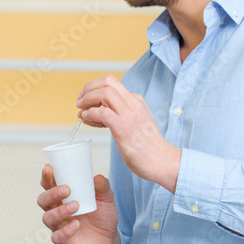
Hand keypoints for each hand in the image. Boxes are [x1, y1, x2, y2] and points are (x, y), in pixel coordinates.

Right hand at [38, 164, 120, 243]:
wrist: (110, 239)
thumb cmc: (103, 215)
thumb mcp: (106, 199)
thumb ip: (103, 187)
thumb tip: (98, 177)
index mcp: (62, 197)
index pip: (48, 185)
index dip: (46, 177)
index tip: (49, 168)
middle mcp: (56, 210)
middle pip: (43, 200)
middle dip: (51, 193)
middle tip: (67, 189)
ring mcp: (59, 226)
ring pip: (48, 218)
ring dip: (59, 211)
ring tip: (76, 206)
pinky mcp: (64, 242)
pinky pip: (57, 237)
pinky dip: (65, 231)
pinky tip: (76, 224)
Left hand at [76, 75, 181, 192]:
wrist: (163, 161)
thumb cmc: (147, 147)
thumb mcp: (136, 122)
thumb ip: (120, 114)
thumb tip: (95, 112)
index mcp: (136, 101)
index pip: (112, 83)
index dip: (95, 88)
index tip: (85, 98)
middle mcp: (134, 104)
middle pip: (108, 81)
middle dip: (89, 88)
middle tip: (79, 100)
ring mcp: (130, 115)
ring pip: (105, 93)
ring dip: (87, 99)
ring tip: (80, 109)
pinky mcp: (124, 128)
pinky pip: (103, 113)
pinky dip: (90, 114)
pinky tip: (86, 119)